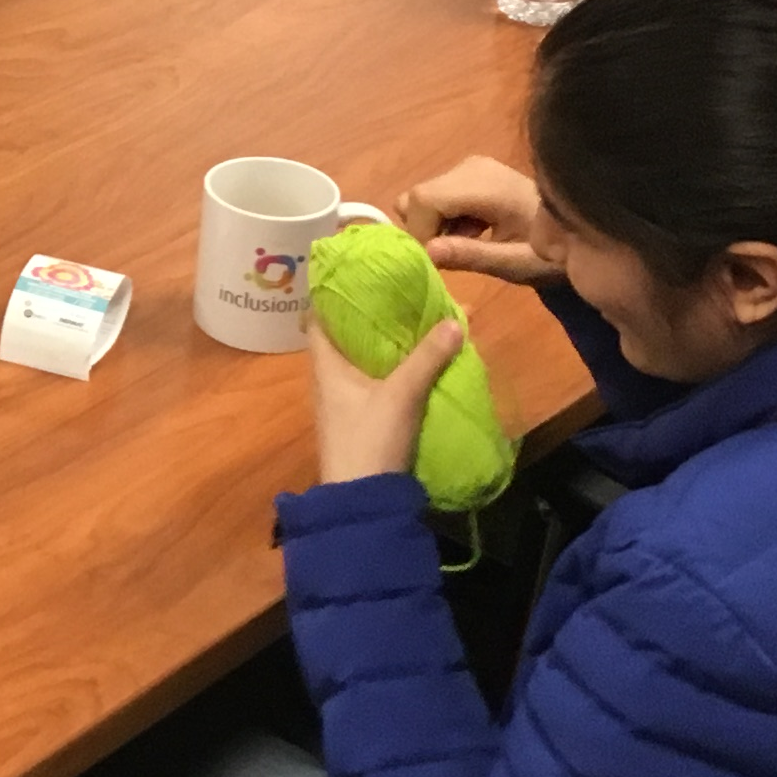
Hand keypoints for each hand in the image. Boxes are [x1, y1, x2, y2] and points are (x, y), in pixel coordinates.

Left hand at [309, 311, 467, 486]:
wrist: (363, 501)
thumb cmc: (370, 439)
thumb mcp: (400, 395)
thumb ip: (426, 357)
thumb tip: (456, 317)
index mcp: (326, 364)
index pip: (319, 317)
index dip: (334, 294)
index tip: (362, 274)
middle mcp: (330, 378)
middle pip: (348, 336)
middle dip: (375, 317)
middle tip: (404, 294)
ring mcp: (345, 401)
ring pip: (365, 360)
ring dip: (388, 343)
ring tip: (418, 320)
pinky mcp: (363, 419)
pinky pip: (377, 381)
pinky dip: (395, 367)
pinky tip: (420, 361)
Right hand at [395, 154, 545, 281]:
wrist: (581, 230)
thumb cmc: (552, 253)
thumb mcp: (516, 263)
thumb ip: (472, 256)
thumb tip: (428, 252)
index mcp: (485, 186)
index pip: (423, 200)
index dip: (420, 233)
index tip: (436, 263)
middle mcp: (471, 167)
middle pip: (418, 196)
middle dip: (424, 231)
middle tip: (451, 257)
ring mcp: (470, 167)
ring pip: (421, 196)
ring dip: (432, 226)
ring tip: (465, 245)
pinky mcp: (470, 173)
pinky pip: (435, 194)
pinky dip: (442, 218)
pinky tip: (470, 233)